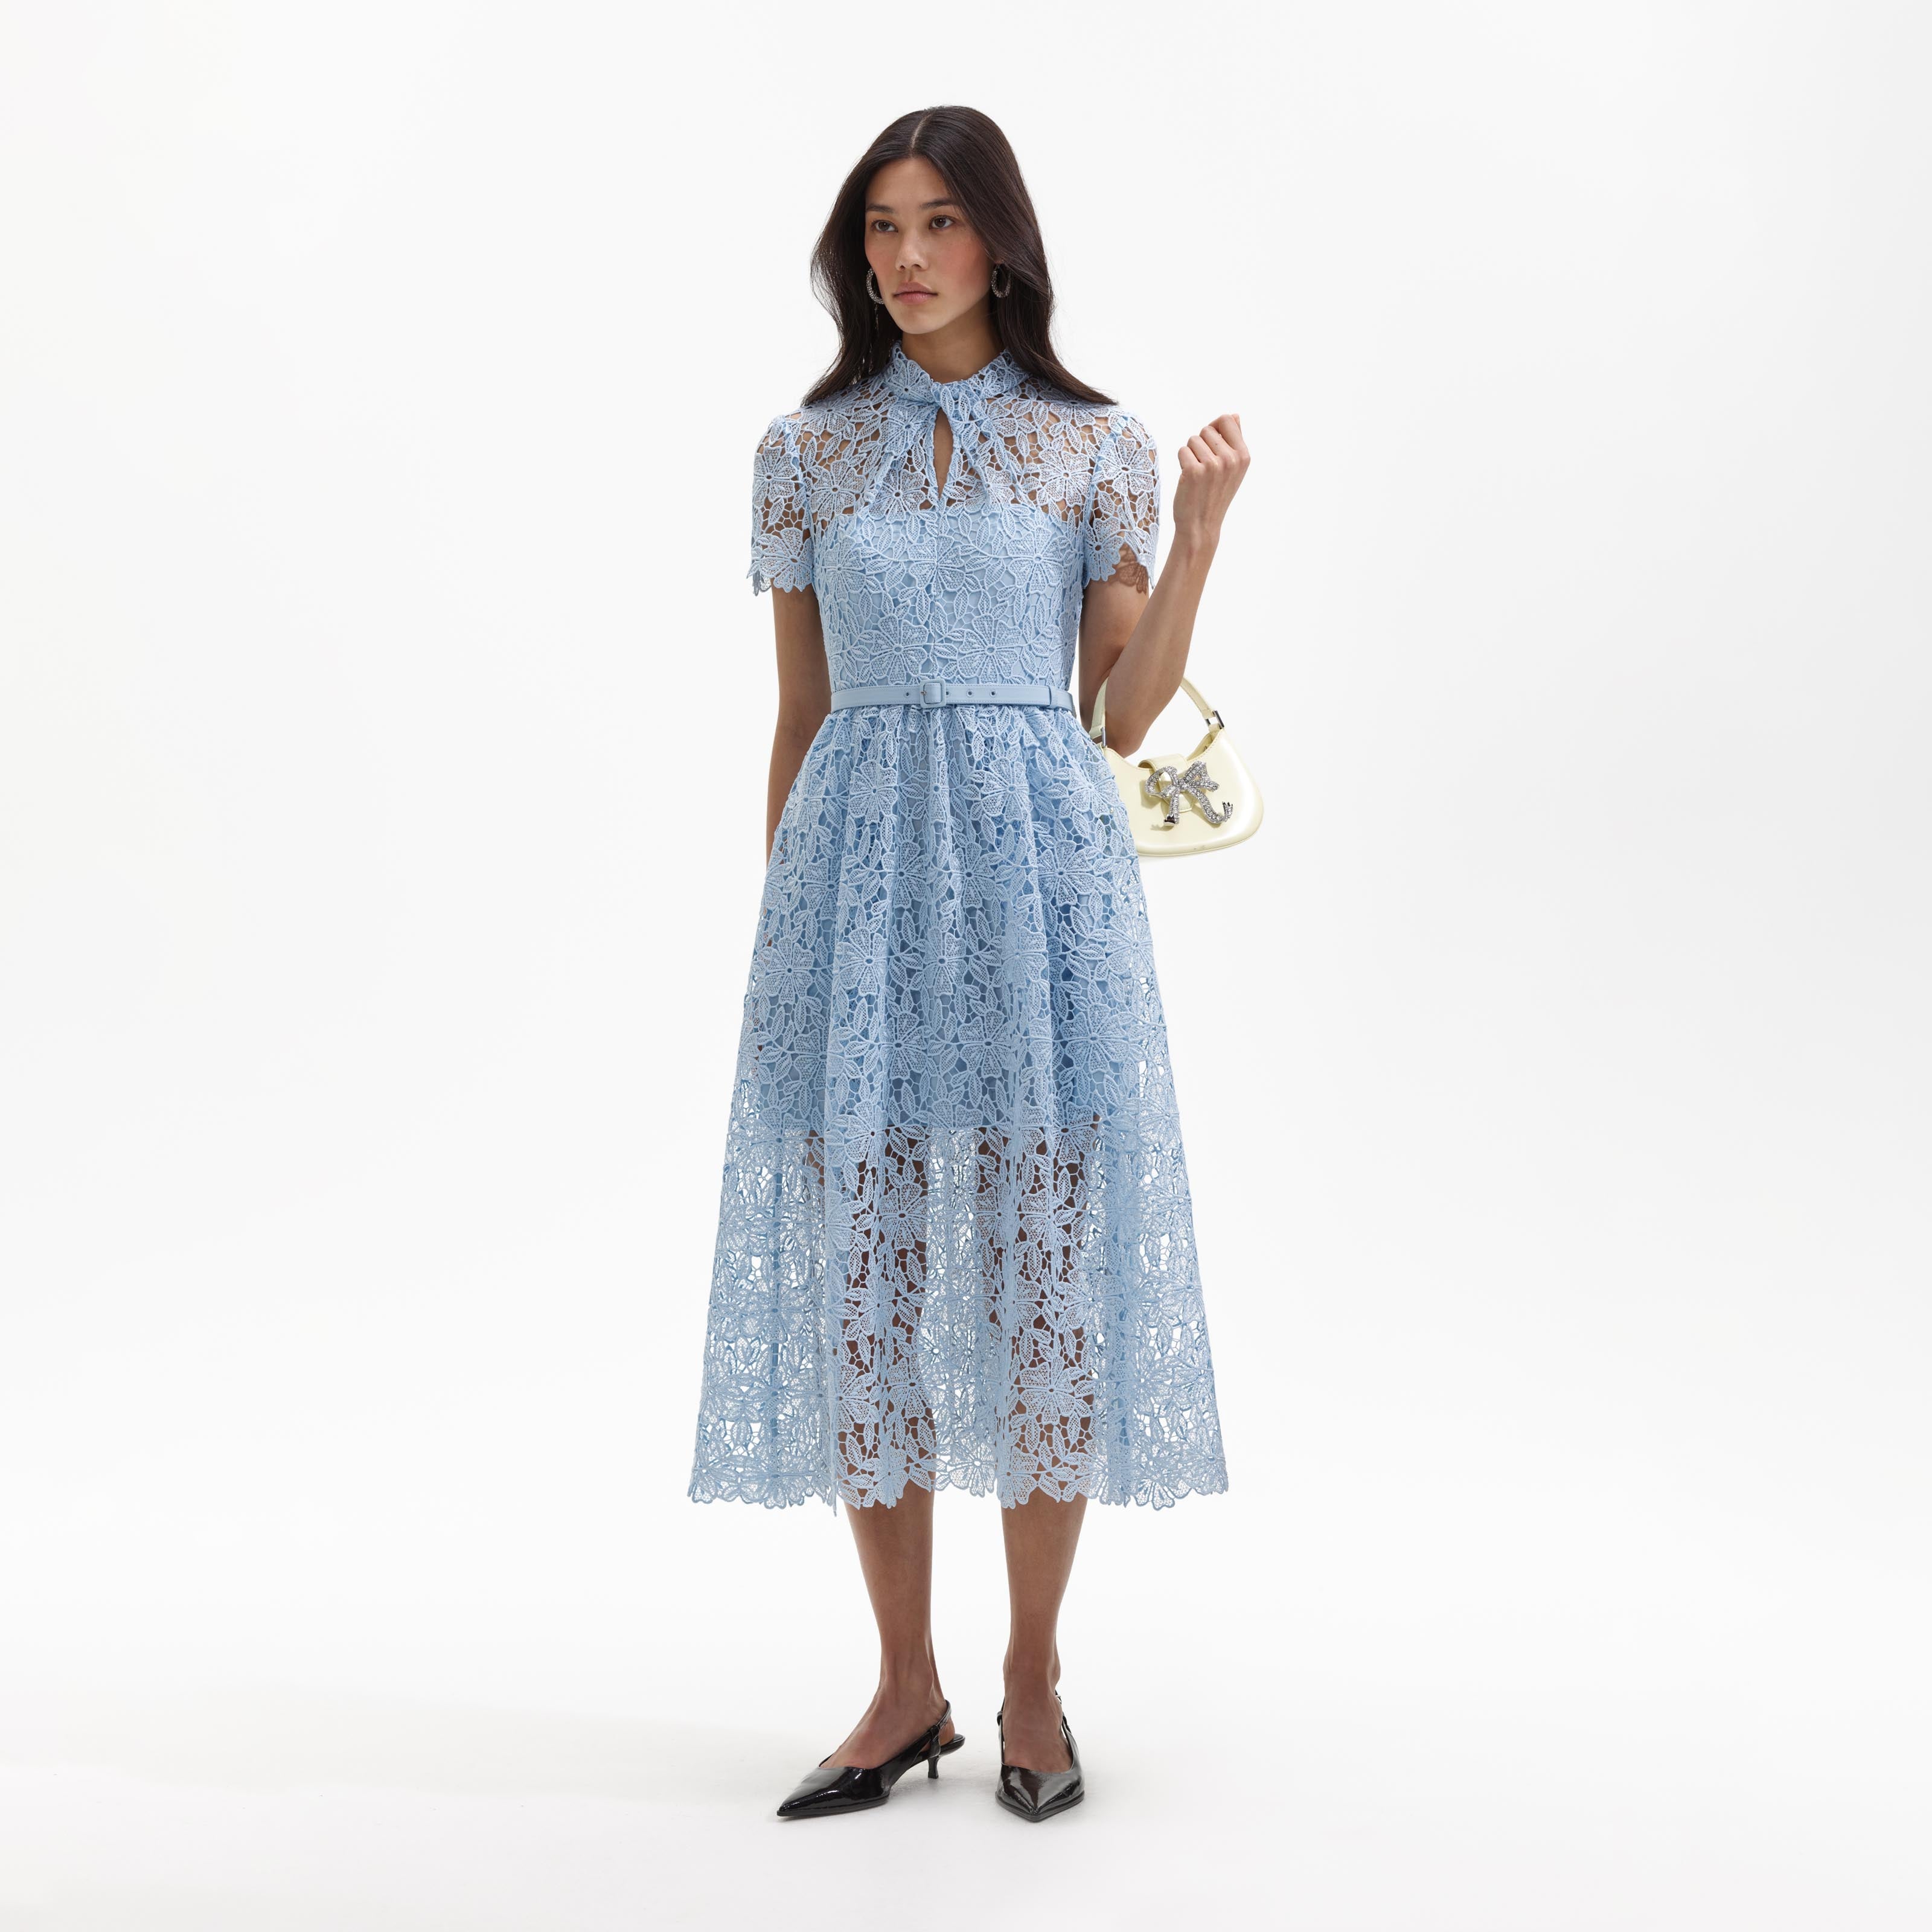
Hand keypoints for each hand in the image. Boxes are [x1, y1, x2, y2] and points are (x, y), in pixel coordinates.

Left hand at [1171, 414, 1249, 553]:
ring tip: (1198, 475)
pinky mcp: (1193, 471)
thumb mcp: (1233, 468)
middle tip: (1205, 467)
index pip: (1227, 419)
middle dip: (1201, 444)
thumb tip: (1234, 415)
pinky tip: (1189, 479)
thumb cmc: (1215, 494)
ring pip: (1192, 440)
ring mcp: (1212, 465)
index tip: (1212, 445)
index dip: (1215, 428)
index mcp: (1244, 455)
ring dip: (1190, 454)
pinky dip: (1182, 463)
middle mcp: (1231, 459)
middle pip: (1207, 429)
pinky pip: (1182, 451)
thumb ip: (1234, 440)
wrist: (1201, 525)